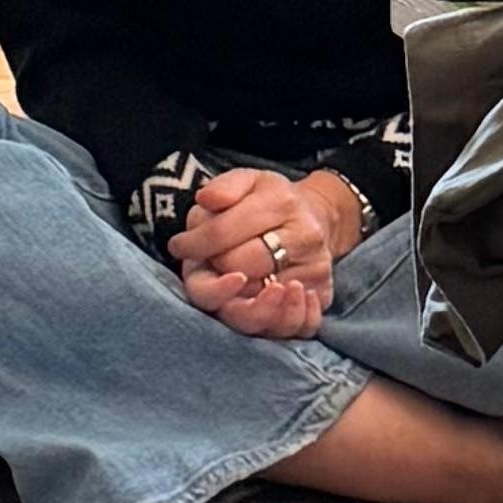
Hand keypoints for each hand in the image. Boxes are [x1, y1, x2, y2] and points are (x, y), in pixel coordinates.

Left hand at [170, 165, 364, 340]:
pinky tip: (261, 307)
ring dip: (236, 300)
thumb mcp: (248, 180)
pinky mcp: (323, 292)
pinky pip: (297, 321)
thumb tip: (205, 200)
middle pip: (242, 268)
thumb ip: (223, 187)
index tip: (179, 246)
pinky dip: (275, 321)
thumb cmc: (270, 201)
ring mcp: (315, 267)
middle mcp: (303, 236)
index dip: (194, 243)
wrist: (315, 217)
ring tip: (229, 287)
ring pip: (265, 300)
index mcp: (280, 203)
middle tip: (209, 264)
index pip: (223, 232)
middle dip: (215, 269)